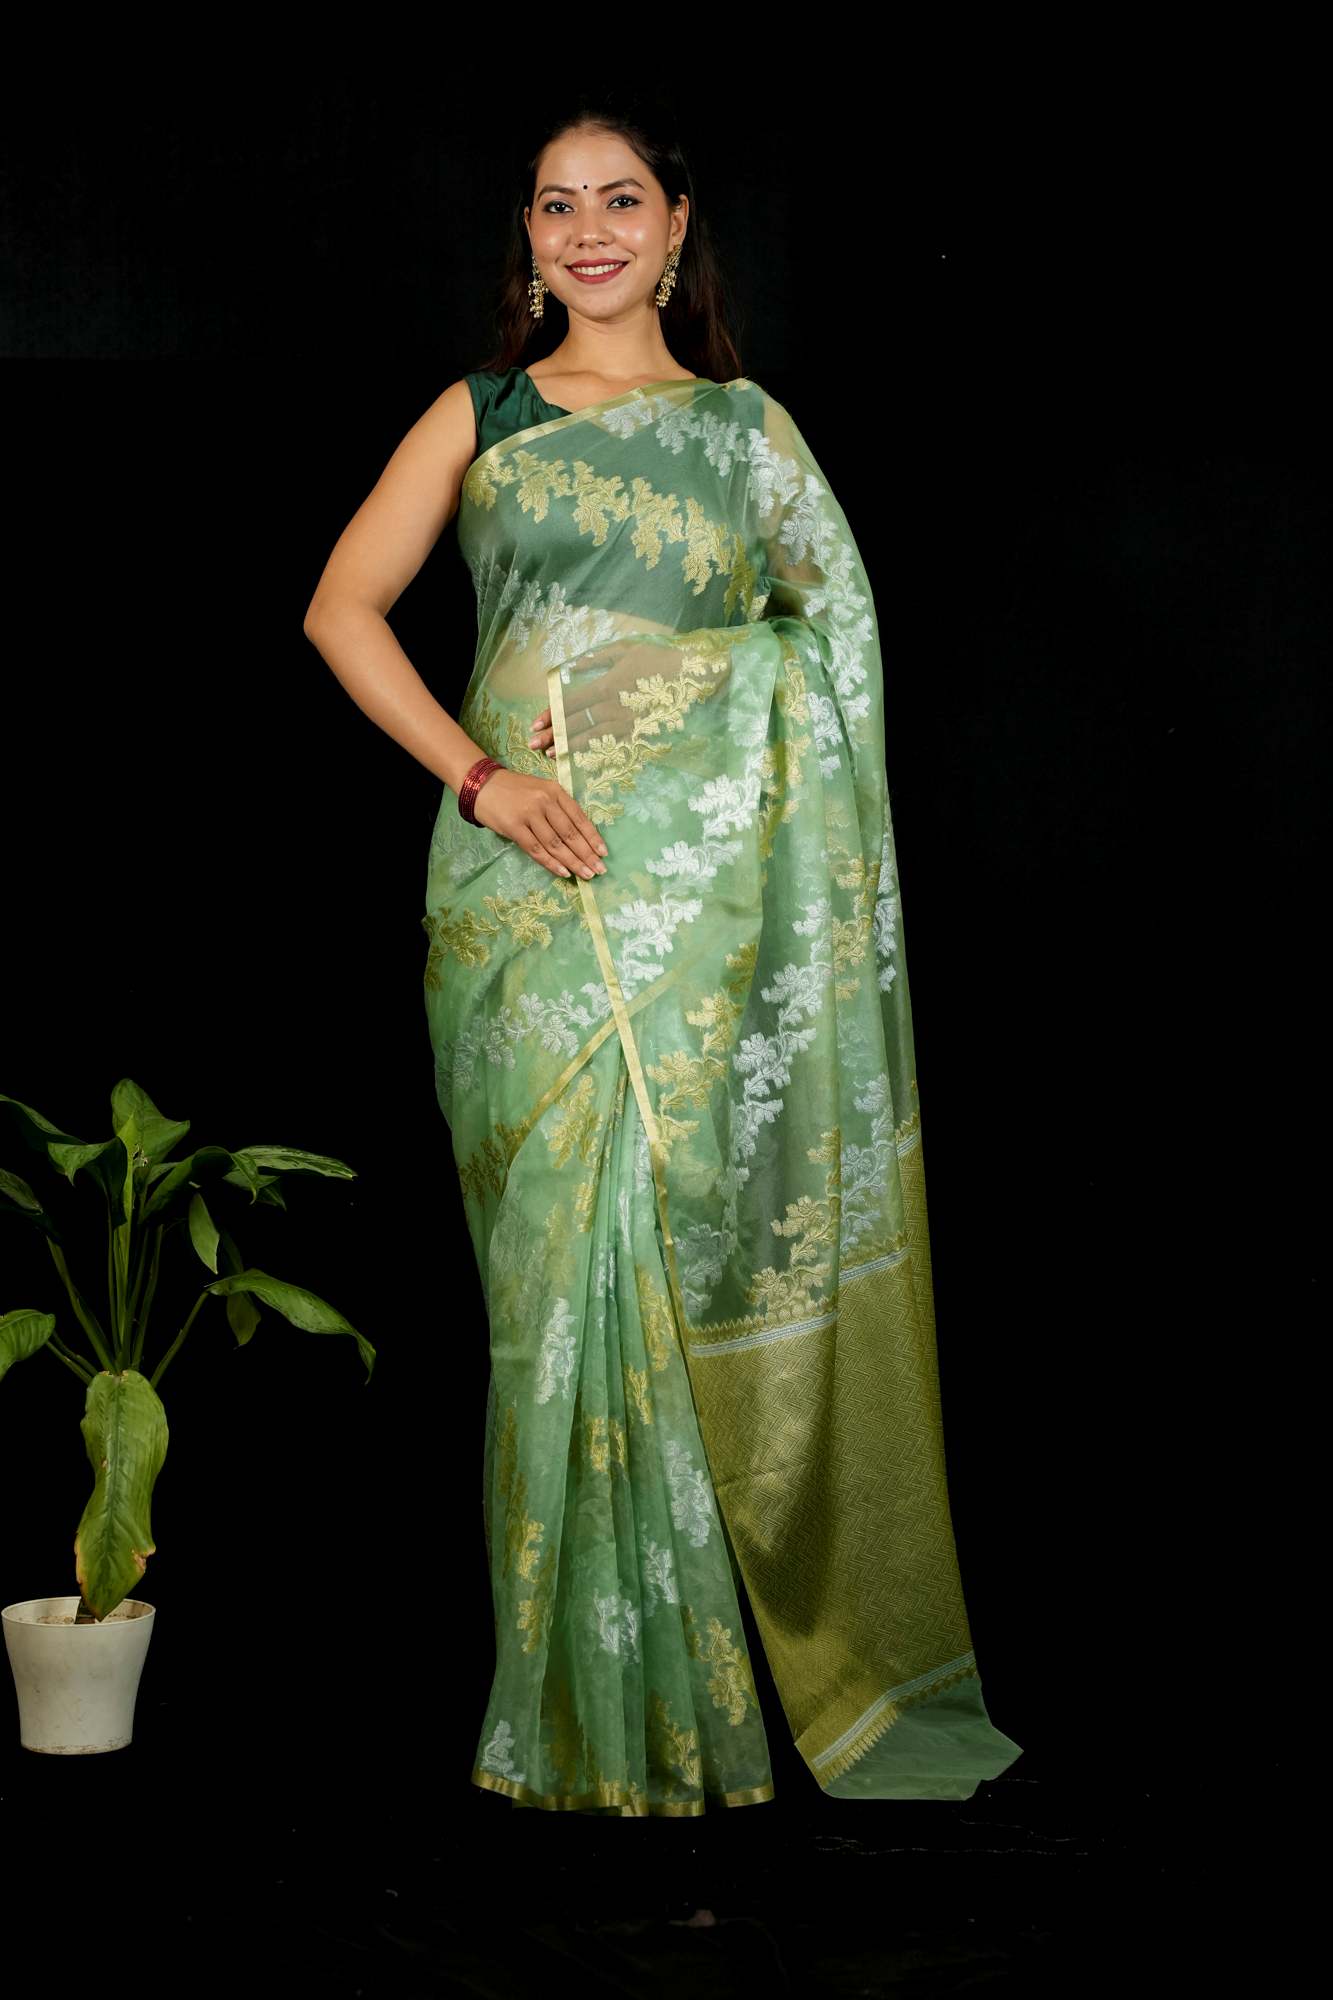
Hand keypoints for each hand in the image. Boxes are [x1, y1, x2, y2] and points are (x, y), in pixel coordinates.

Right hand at [469, 766, 608, 880]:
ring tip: (585, 874)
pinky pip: (537, 850)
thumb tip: (578, 837)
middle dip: (587, 854)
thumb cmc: (515, 790)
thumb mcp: (541, 790)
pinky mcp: (514, 827)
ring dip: (573, 862)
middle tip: (599, 870)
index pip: (579, 818)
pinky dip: (552, 863)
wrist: (482, 785)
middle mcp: (544, 801)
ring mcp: (529, 814)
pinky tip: (564, 872)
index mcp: (555, 791)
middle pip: (570, 833)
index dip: (593, 837)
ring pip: (556, 844)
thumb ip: (558, 808)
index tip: (604, 853)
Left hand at [529, 642, 684, 754]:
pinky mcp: (638, 731)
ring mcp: (626, 722)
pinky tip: (579, 758)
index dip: (551, 715)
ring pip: (590, 737)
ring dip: (568, 747)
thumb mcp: (625, 649)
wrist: (691, 674)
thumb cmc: (657, 657)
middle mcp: (613, 707)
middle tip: (533, 745)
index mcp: (607, 685)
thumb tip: (571, 669)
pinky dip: (593, 751)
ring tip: (550, 755)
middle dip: (552, 736)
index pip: (570, 704)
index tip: (535, 724)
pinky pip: (611, 744)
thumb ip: (596, 659)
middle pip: (576, 724)